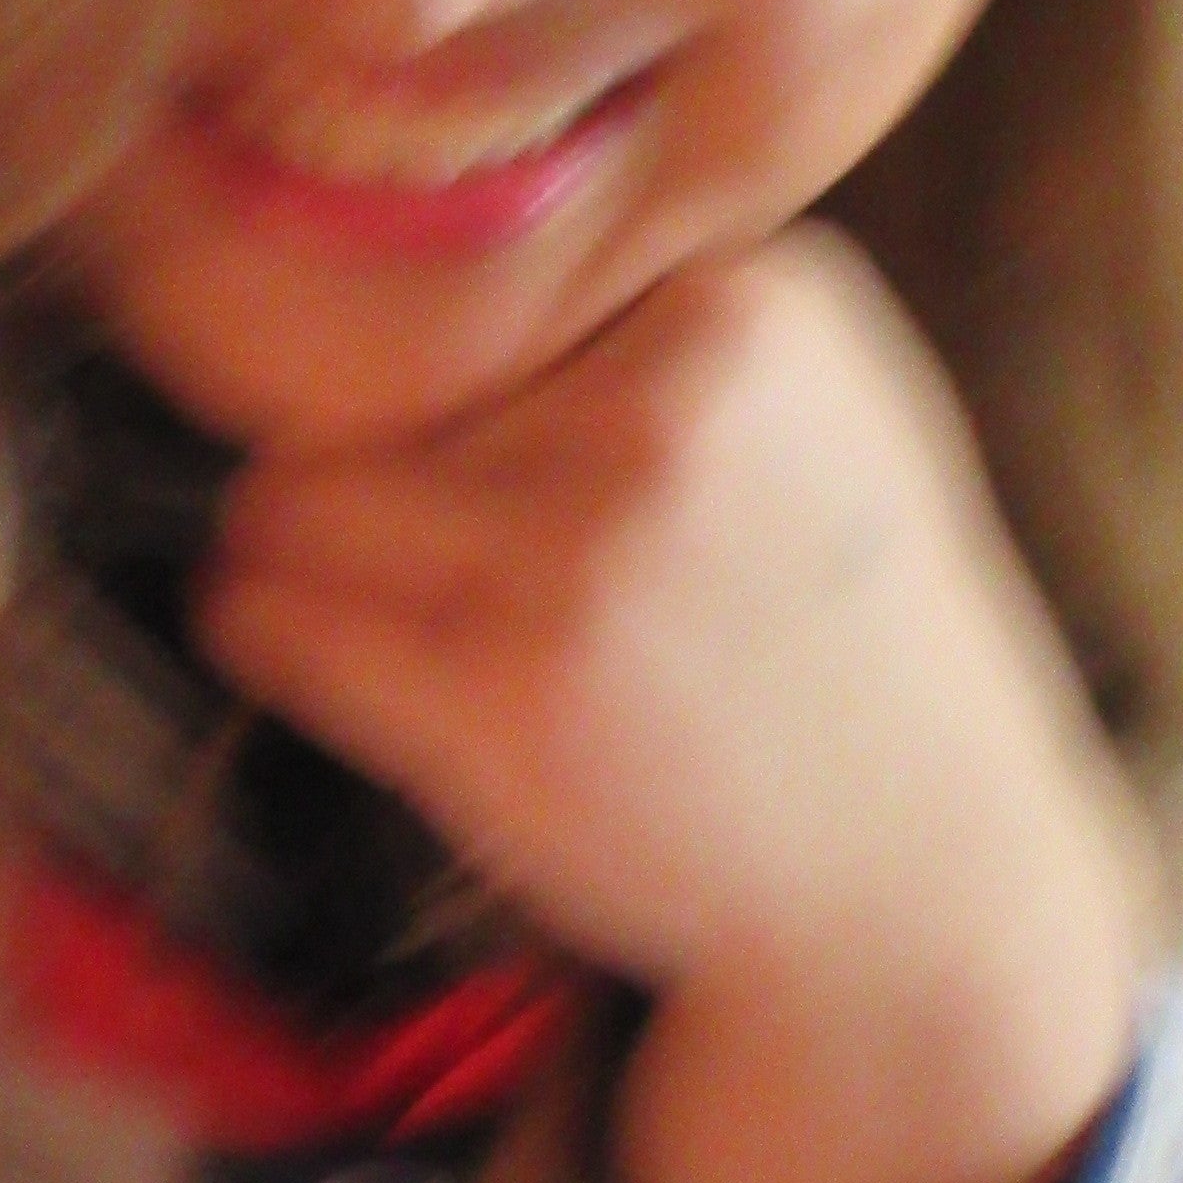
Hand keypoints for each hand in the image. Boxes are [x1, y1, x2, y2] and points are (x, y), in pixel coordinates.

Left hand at [196, 228, 1160, 1182]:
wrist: (918, 885)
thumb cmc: (841, 656)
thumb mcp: (819, 432)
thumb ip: (653, 349)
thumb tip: (403, 297)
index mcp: (752, 308)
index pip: (490, 301)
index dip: (479, 401)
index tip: (528, 484)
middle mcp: (664, 409)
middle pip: (375, 393)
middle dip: (377, 479)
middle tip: (429, 566)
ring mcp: (576, 550)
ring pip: (290, 498)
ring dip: (293, 556)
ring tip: (389, 619)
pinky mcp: (491, 689)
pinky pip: (266, 612)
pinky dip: (264, 632)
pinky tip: (332, 663)